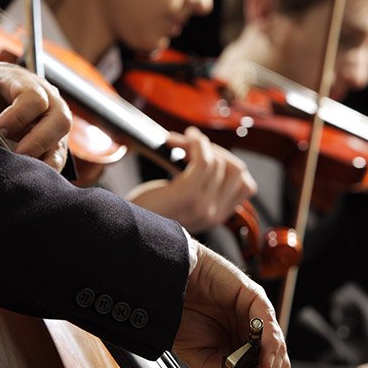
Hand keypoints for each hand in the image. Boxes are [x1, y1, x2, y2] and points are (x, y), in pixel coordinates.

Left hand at [0, 63, 71, 172]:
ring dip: (44, 159)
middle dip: (39, 140)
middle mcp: (48, 101)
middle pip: (60, 120)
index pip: (33, 98)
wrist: (0, 90)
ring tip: (22, 171)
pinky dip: (44, 171)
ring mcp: (53, 124)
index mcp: (24, 83)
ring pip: (61, 143)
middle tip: (17, 155)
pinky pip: (57, 160)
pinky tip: (25, 178)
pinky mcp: (54, 144)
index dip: (18, 115)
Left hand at [128, 127, 256, 232]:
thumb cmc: (147, 210)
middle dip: (215, 149)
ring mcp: (203, 207)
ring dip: (198, 143)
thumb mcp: (183, 203)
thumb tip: (214, 155)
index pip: (246, 185)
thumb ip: (203, 189)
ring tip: (178, 140)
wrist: (122, 227)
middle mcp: (215, 215)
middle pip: (236, 169)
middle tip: (190, 144)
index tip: (206, 154)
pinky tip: (176, 140)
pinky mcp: (187, 196)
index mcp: (217, 217)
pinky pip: (203, 160)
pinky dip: (194, 144)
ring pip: (217, 161)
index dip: (228, 162)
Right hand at [173, 244, 288, 367]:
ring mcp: (258, 319)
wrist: (169, 288)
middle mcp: (256, 336)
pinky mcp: (256, 299)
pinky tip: (263, 361)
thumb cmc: (183, 317)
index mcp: (245, 350)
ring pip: (278, 352)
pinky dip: (270, 346)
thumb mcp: (201, 358)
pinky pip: (271, 325)